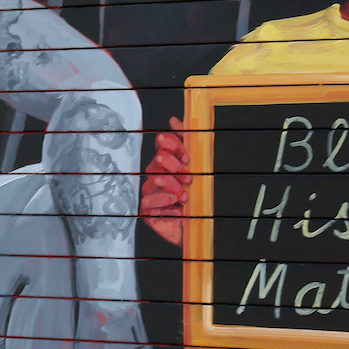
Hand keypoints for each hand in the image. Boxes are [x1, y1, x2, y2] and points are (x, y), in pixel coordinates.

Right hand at [140, 116, 190, 245]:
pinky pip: (149, 206)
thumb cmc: (197, 199)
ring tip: (183, 195)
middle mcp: (158, 177)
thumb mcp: (199, 169)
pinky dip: (164, 206)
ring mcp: (152, 195)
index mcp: (169, 164)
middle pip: (156, 164)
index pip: (164, 146)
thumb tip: (175, 120)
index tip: (187, 156)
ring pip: (151, 185)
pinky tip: (177, 210)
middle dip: (170, 167)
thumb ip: (187, 143)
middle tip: (186, 176)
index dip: (172, 147)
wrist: (200, 228)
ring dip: (168, 188)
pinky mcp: (149, 213)